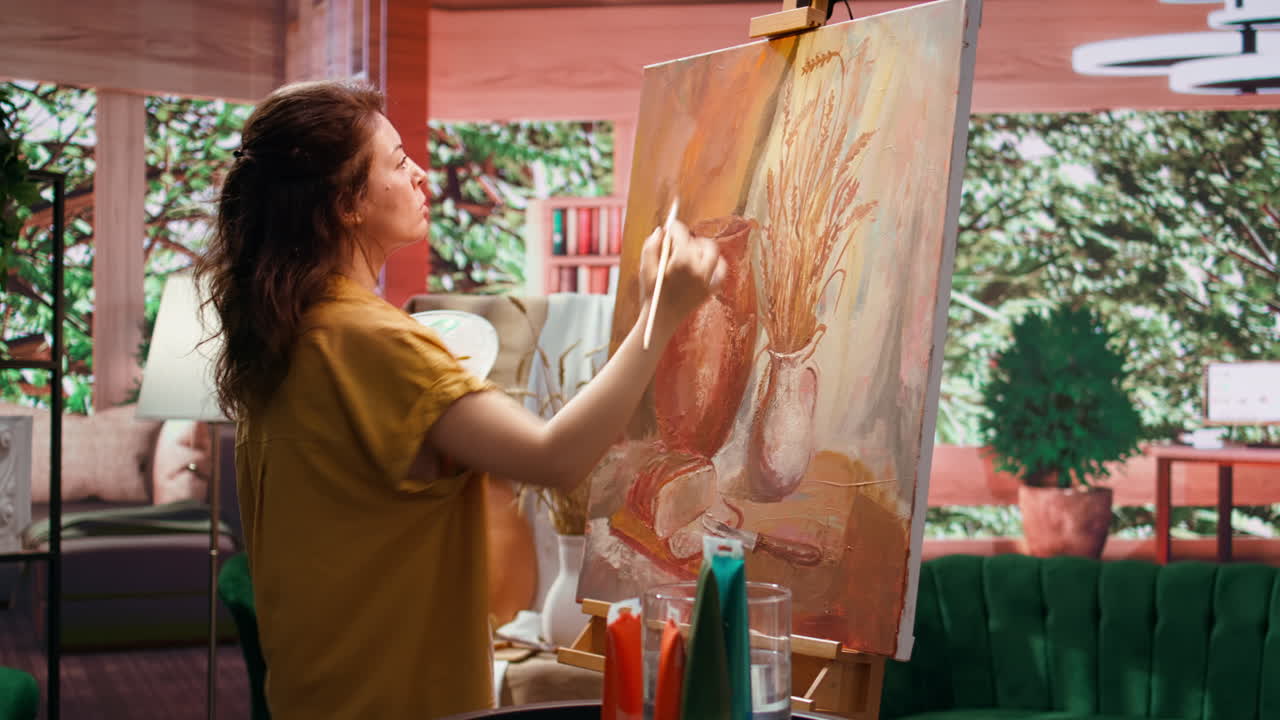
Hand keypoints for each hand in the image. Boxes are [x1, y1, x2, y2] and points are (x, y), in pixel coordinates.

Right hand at [638, 219, 727, 342]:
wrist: (661, 320)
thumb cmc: (651, 294)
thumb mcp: (645, 268)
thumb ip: (651, 246)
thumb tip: (661, 230)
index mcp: (681, 261)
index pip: (681, 233)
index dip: (674, 227)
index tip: (670, 226)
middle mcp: (697, 268)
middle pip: (699, 242)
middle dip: (688, 239)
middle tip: (678, 242)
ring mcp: (707, 279)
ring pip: (712, 254)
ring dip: (701, 249)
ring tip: (690, 253)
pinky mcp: (711, 289)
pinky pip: (720, 270)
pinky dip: (714, 264)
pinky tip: (703, 264)